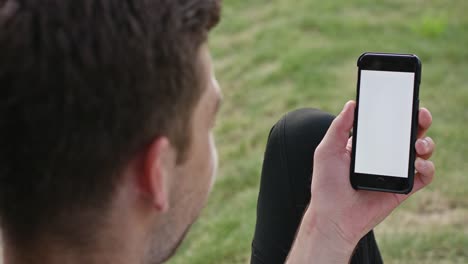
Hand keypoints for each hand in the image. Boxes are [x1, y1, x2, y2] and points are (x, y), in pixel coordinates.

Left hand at [287, 101, 434, 262]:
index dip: (398, 111)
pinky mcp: (403, 189)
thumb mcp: (327, 150)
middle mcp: (383, 156)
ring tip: (417, 145)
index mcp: (366, 144)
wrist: (332, 216)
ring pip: (420, 152)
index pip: (386, 123)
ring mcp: (394, 172)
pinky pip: (423, 176)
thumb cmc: (326, 184)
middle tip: (421, 116)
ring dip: (426, 143)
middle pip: (408, 134)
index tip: (405, 100)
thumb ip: (339, 127)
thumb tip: (352, 103)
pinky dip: (427, 167)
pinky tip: (419, 164)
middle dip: (419, 121)